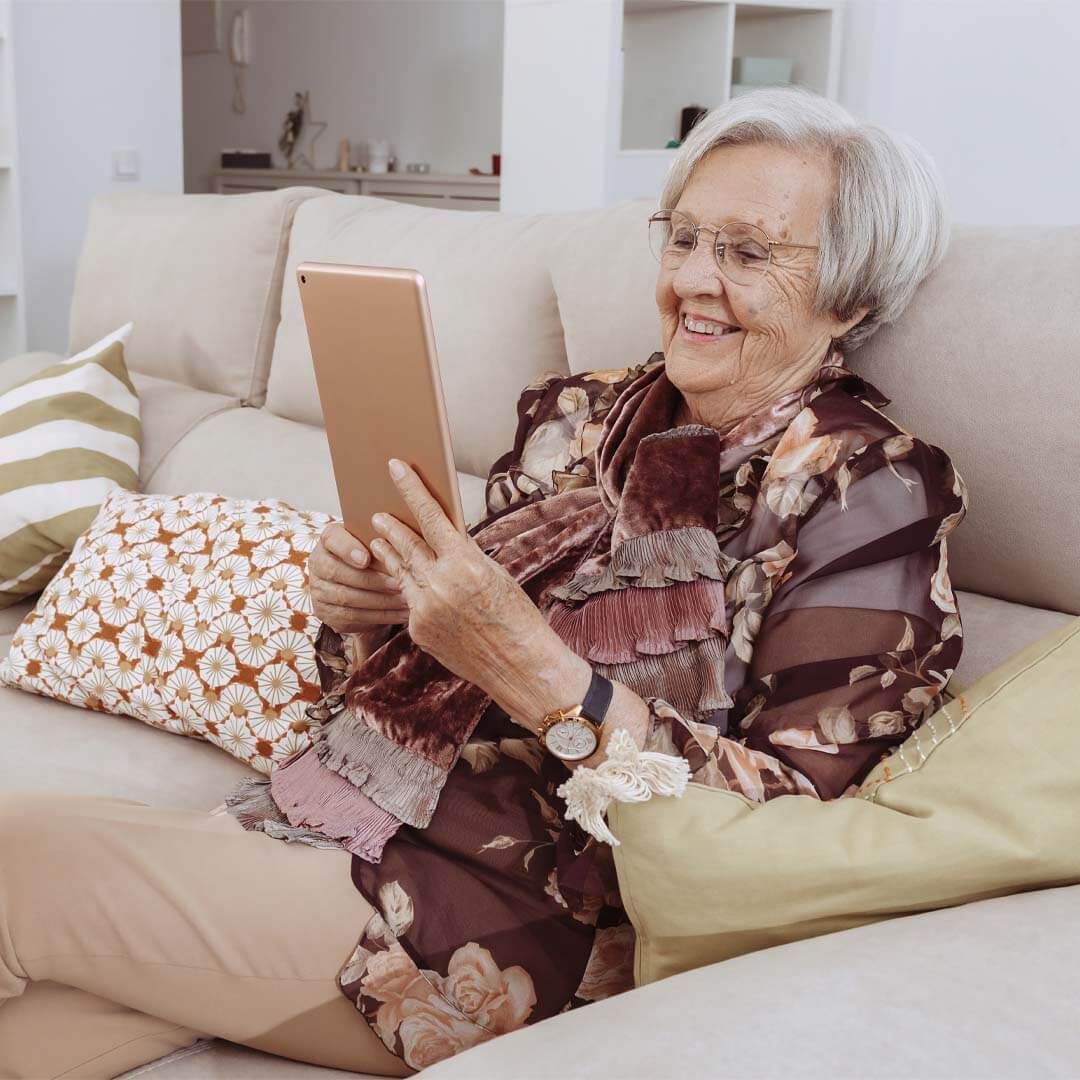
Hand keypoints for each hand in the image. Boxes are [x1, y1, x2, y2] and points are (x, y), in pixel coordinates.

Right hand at [308, 523, 409, 640]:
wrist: (361, 584)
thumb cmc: (374, 556)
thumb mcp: (376, 544)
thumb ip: (382, 540)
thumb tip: (401, 539)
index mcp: (329, 539)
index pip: (332, 539)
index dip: (348, 549)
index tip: (367, 558)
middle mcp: (318, 563)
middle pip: (338, 572)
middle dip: (372, 579)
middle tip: (399, 583)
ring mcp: (318, 590)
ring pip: (346, 597)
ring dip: (379, 600)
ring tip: (404, 599)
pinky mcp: (325, 612)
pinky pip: (352, 617)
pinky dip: (379, 616)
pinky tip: (400, 614)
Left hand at [369, 459, 591, 725]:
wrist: (520, 665)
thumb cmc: (516, 615)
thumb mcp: (494, 574)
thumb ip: (463, 556)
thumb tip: (441, 539)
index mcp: (465, 563)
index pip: (429, 517)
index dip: (411, 490)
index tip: (395, 467)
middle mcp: (440, 584)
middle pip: (406, 545)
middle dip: (391, 526)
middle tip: (377, 512)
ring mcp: (425, 610)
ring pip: (400, 573)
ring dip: (389, 554)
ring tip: (380, 540)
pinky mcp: (418, 631)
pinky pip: (410, 602)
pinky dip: (410, 589)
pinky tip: (406, 582)